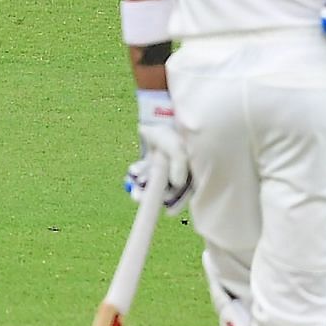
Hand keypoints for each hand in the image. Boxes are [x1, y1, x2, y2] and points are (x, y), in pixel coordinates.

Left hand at [126, 89, 192, 214]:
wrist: (160, 113)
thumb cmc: (174, 130)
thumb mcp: (179, 146)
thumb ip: (179, 163)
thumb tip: (176, 183)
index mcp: (193, 168)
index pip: (187, 191)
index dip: (178, 203)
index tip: (168, 212)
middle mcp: (179, 169)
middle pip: (168, 189)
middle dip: (154, 194)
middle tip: (140, 198)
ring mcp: (165, 165)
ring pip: (154, 182)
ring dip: (144, 184)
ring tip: (135, 182)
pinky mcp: (153, 159)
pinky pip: (145, 172)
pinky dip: (138, 173)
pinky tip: (133, 171)